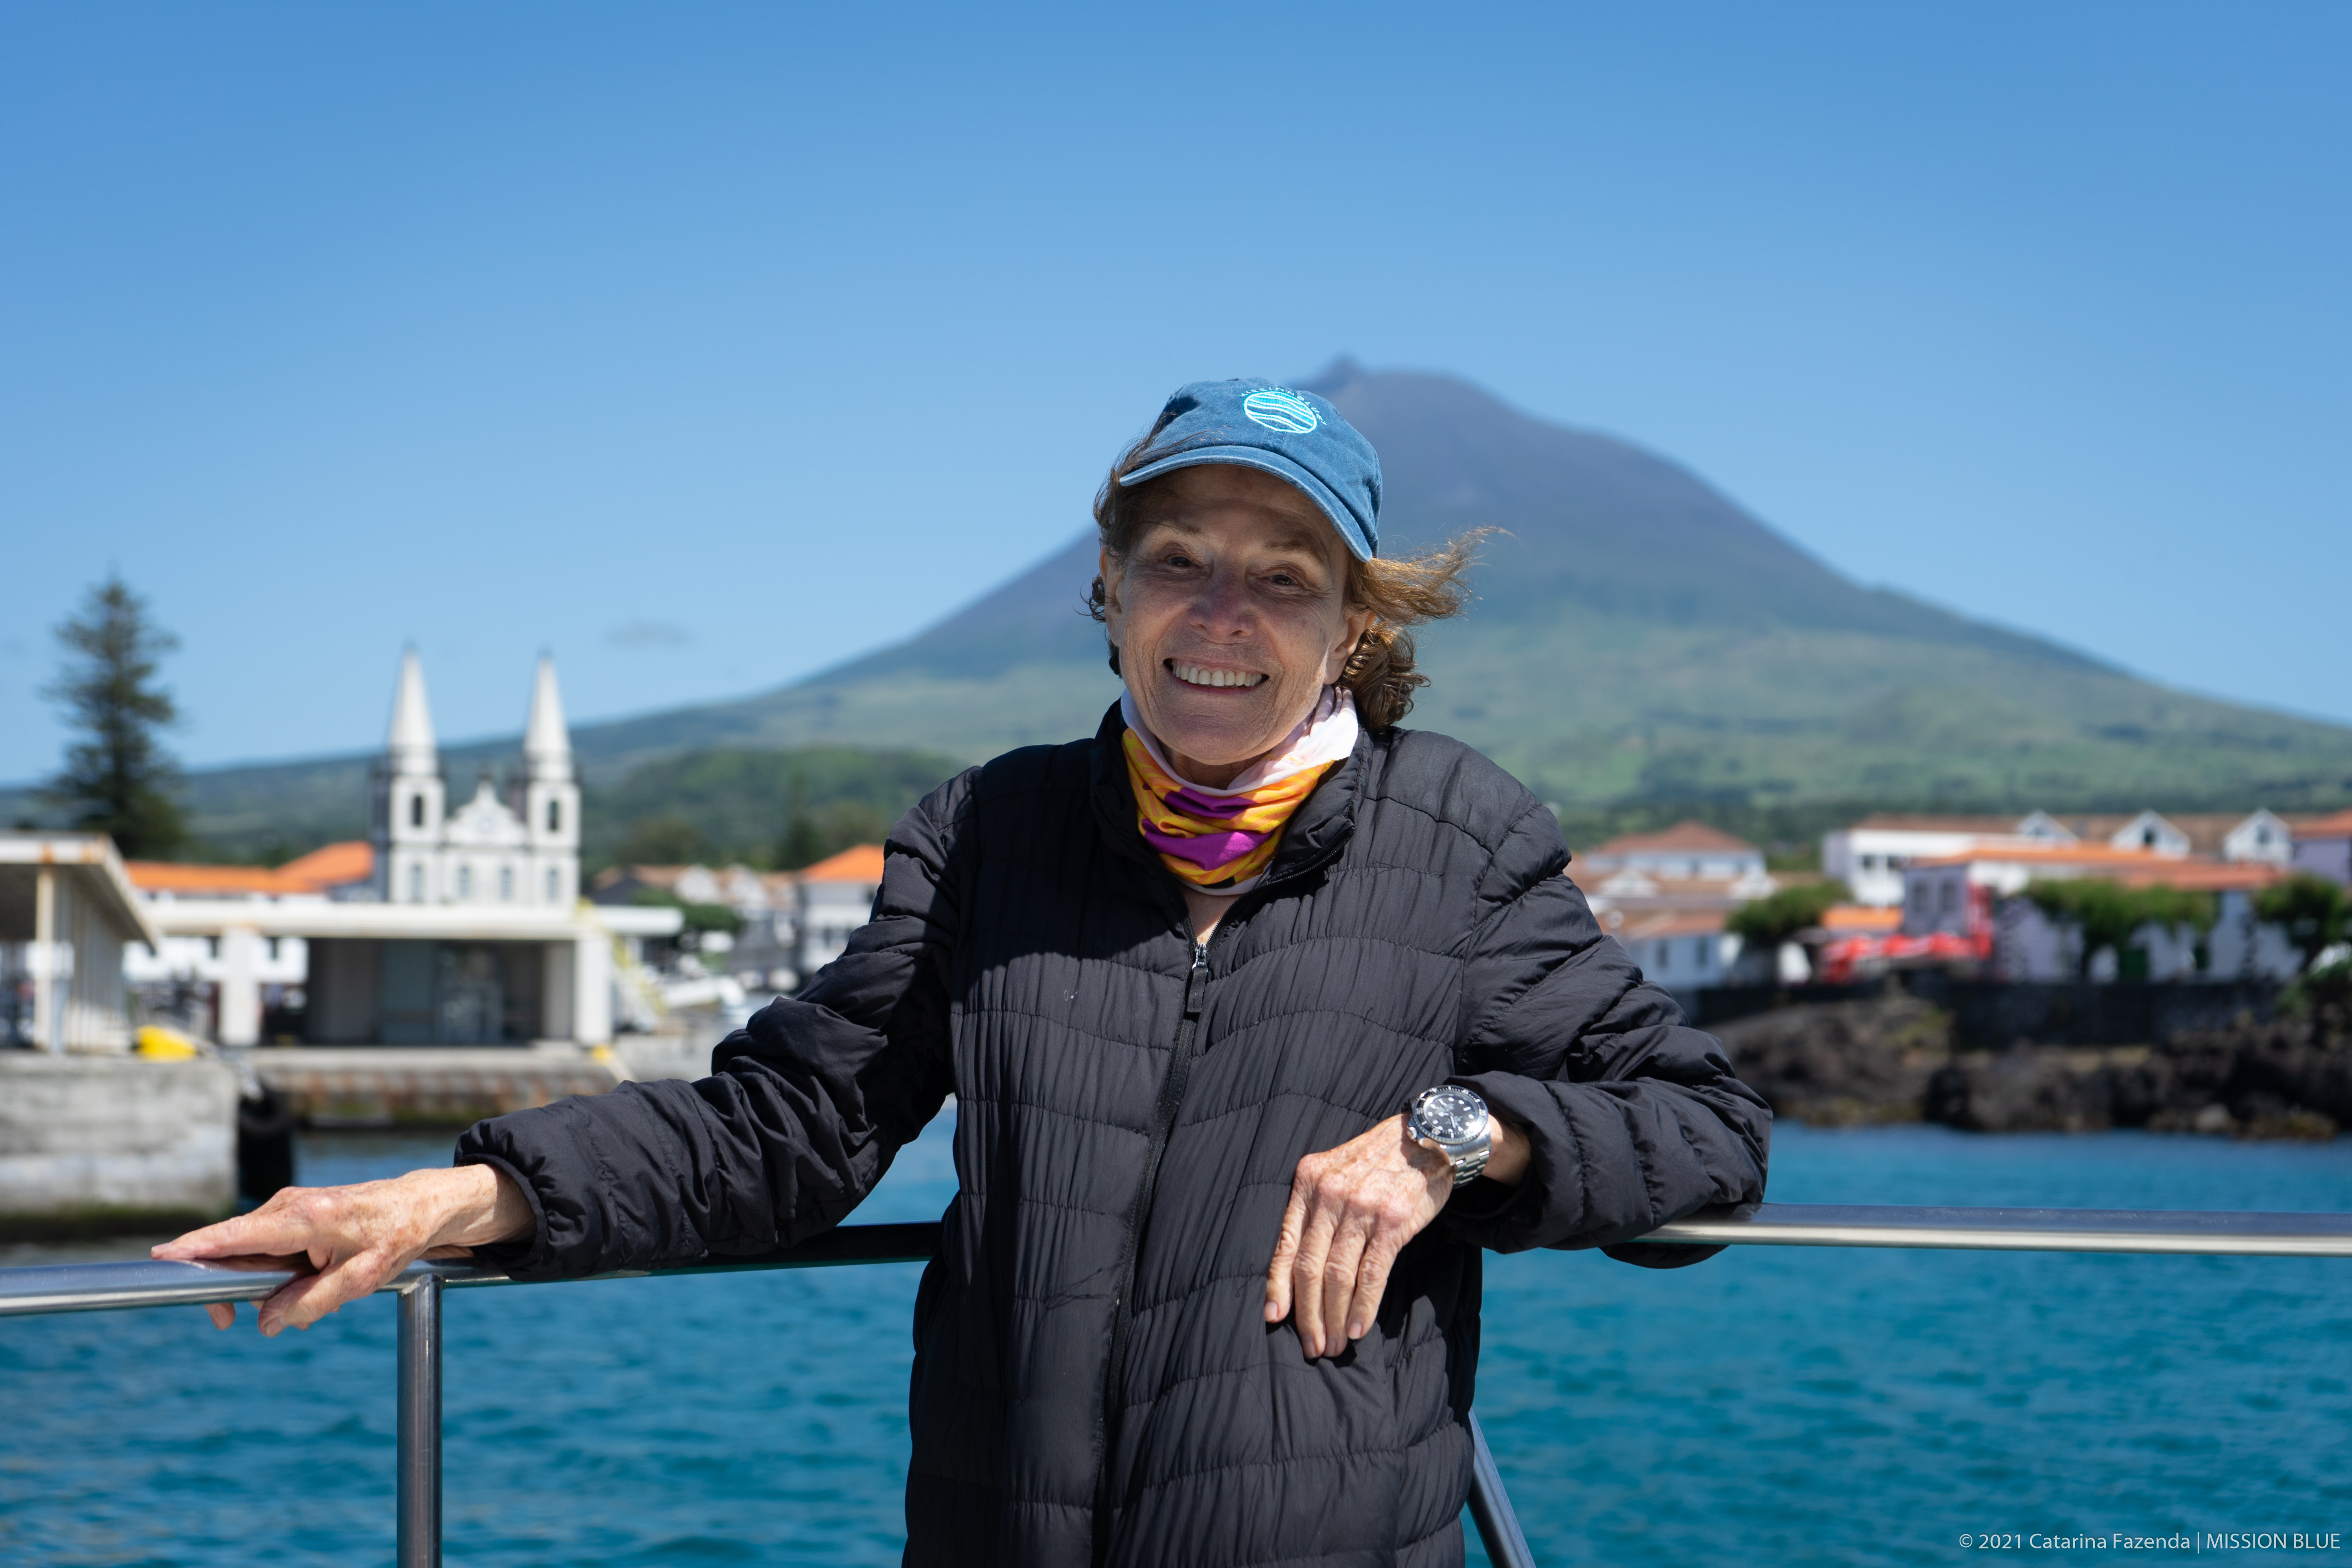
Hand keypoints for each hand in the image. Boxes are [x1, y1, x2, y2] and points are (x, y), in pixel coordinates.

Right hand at [151, 1165, 529, 1335]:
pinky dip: (271, 1269)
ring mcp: (288, 1205)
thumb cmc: (395, 1238)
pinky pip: (264, 1244)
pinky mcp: (293, 1211)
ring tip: (299, 1302)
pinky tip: (306, 1285)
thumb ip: (310, 1304)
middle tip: (231, 1321)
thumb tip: (266, 1323)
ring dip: (257, 1282)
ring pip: (247, 1250)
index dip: (196, 1247)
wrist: (420, 1206)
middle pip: (232, 1248)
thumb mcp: (359, 1279)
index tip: (159, 1258)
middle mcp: (288, 1205)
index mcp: (304, 1218)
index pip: (236, 1234)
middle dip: (227, 1287)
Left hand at [1263, 1112, 1530, 1357]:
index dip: (1277, 1287)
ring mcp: (1361, 1207)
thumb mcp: (1335, 1171)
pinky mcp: (1392, 1221)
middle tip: (1311, 1346)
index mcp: (1308, 1181)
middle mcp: (1330, 1193)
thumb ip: (1315, 1210)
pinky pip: (1372, 1273)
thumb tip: (1297, 1269)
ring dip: (1335, 1318)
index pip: (1285, 1244)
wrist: (1428, 1137)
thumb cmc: (1377, 1162)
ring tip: (1334, 1345)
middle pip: (1309, 1267)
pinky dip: (1363, 1307)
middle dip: (1307, 1314)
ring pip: (1338, 1275)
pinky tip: (1358, 1329)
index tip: (1274, 1319)